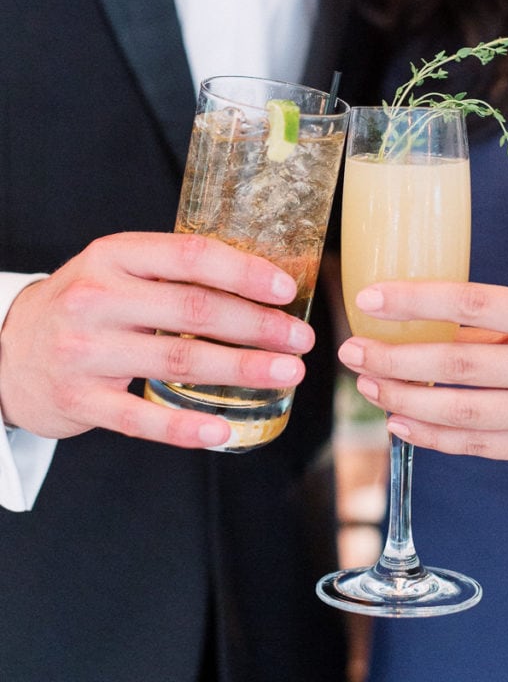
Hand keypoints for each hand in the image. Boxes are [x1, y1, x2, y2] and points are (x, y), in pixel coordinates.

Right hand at [0, 232, 312, 447]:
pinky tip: (224, 429)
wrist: (9, 350)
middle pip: (194, 309)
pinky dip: (185, 427)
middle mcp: (98, 298)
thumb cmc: (85, 304)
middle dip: (258, 325)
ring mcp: (86, 351)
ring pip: (179, 359)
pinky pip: (141, 418)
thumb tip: (259, 281)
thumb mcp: (117, 270)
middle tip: (301, 340)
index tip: (285, 289)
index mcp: (113, 256)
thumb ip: (171, 270)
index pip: (189, 256)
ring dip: (241, 369)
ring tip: (286, 374)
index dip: (243, 271)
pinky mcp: (79, 400)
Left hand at [338, 281, 507, 460]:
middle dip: (395, 358)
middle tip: (353, 350)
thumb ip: (487, 320)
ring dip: (404, 398)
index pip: (474, 303)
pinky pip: (477, 446)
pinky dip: (431, 436)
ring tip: (368, 383)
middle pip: (459, 364)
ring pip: (462, 411)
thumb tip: (411, 317)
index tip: (371, 298)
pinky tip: (398, 420)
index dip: (417, 301)